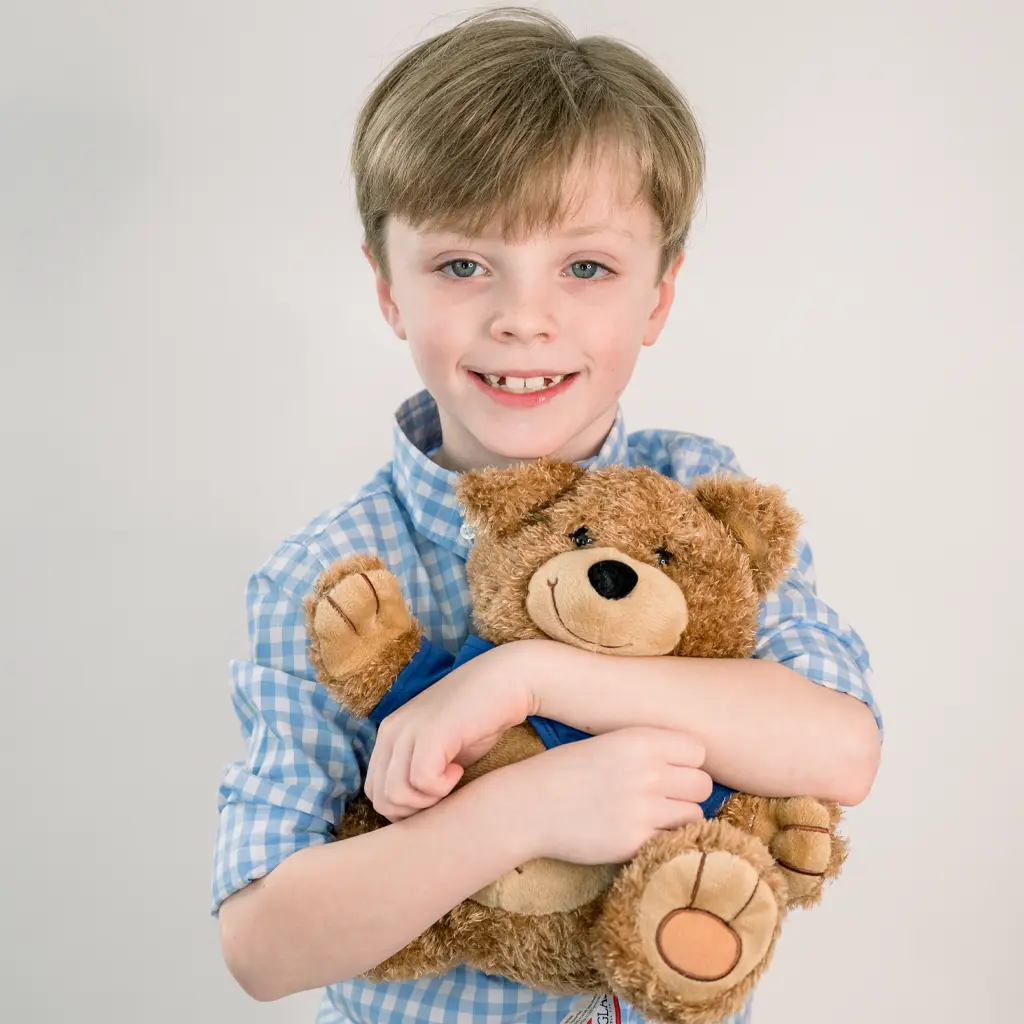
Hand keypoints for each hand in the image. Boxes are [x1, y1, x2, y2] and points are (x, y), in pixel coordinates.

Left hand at [364, 643, 530, 821]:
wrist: (506, 681)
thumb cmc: (477, 719)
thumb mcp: (438, 748)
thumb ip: (416, 771)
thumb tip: (407, 812)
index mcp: (388, 735)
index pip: (375, 791)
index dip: (405, 808)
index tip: (435, 796)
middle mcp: (391, 730)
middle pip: (381, 798)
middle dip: (415, 810)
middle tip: (444, 793)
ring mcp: (408, 730)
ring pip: (396, 794)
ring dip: (428, 801)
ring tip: (452, 779)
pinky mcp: (430, 732)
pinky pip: (422, 782)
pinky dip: (442, 787)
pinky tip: (458, 770)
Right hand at [491, 726, 712, 864]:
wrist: (528, 805)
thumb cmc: (565, 771)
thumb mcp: (607, 743)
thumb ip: (647, 750)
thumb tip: (689, 765)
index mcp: (639, 740)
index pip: (698, 751)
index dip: (687, 763)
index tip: (671, 771)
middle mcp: (647, 771)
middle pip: (702, 784)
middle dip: (688, 792)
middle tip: (665, 798)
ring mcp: (643, 808)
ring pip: (694, 814)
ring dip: (679, 818)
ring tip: (653, 817)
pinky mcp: (634, 841)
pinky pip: (672, 840)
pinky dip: (662, 839)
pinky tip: (638, 832)